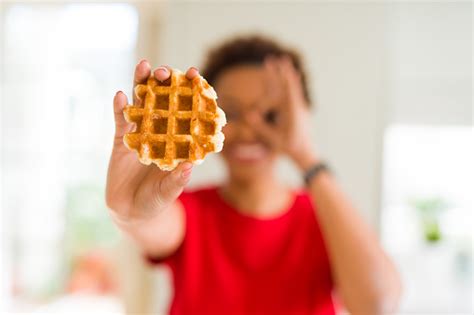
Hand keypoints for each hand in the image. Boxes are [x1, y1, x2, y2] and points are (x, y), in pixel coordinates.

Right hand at [106, 60, 199, 220]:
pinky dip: (120, 108)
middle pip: (163, 101)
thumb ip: (176, 180)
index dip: (191, 93)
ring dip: (141, 84)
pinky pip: (121, 121)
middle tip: (166, 71)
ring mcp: (141, 134)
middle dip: (165, 83)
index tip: (195, 75)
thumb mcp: (167, 192)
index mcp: (178, 141)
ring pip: (141, 105)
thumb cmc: (155, 201)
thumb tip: (189, 166)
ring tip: (143, 66)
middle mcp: (161, 133)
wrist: (130, 211)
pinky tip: (120, 96)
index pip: (187, 112)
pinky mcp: (121, 141)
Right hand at [249, 56, 318, 169]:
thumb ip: (261, 127)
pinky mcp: (297, 107)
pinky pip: (291, 91)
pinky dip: (288, 81)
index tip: (281, 67)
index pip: (287, 93)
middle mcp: (296, 107)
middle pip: (286, 86)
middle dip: (279, 72)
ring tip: (274, 60)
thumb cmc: (289, 147)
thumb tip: (249, 115)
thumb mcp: (274, 140)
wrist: (305, 151)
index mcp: (292, 113)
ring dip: (281, 74)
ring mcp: (297, 106)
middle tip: (271, 59)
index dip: (284, 79)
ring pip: (287, 87)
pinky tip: (289, 72)